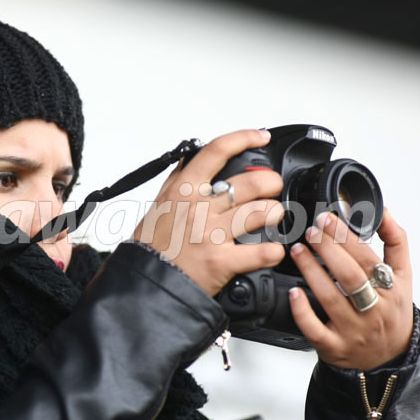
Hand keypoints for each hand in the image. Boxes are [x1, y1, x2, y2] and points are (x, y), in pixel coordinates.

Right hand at [133, 129, 285, 295]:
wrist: (145, 282)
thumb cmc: (152, 246)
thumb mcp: (159, 203)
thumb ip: (179, 180)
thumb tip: (194, 158)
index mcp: (184, 189)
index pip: (217, 151)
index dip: (244, 138)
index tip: (260, 137)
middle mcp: (199, 207)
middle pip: (251, 182)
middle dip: (271, 183)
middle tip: (272, 188)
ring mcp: (211, 234)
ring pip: (261, 212)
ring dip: (275, 213)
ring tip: (274, 216)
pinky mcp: (221, 261)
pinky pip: (262, 252)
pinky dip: (273, 251)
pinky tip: (272, 251)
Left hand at [288, 208, 412, 369]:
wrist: (388, 356)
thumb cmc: (392, 309)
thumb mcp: (404, 276)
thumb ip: (396, 241)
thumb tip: (384, 211)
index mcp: (392, 290)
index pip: (368, 259)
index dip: (346, 237)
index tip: (327, 218)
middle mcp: (374, 311)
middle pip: (349, 277)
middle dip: (327, 249)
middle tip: (310, 231)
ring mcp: (353, 331)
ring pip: (330, 299)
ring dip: (310, 271)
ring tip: (297, 250)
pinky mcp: (334, 347)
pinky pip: (315, 330)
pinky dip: (302, 310)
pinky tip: (293, 292)